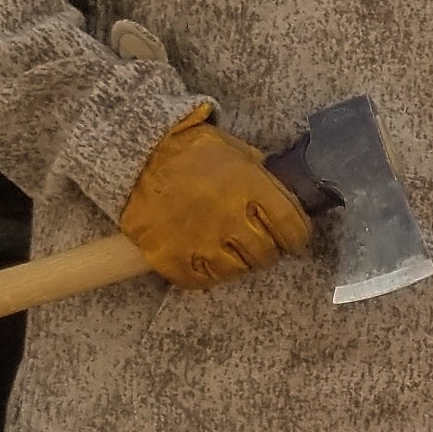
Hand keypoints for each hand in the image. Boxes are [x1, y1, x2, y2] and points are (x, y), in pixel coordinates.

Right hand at [120, 108, 311, 289]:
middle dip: (269, 250)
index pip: (293, 228)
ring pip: (237, 271)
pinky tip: (207, 258)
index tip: (293, 236)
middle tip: (261, 241)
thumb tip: (285, 198)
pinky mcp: (171, 257)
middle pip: (266, 254)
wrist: (135, 155)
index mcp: (250, 189)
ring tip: (232, 248)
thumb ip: (262, 178)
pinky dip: (208, 274)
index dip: (297, 236)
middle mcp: (229, 219)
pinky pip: (201, 281)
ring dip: (239, 262)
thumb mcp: (237, 152)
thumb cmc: (190, 151)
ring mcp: (200, 241)